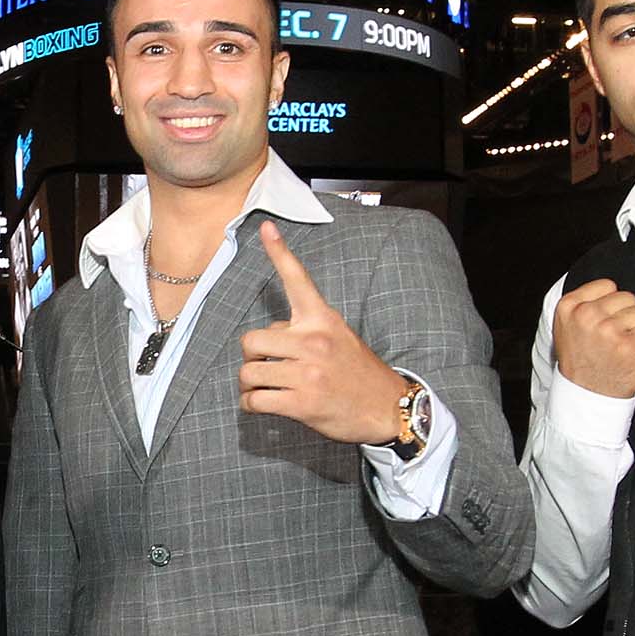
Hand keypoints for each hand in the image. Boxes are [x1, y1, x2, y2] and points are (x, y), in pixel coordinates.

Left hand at [238, 222, 406, 444]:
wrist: (385, 408)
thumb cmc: (357, 371)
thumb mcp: (338, 337)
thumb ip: (303, 330)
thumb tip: (269, 337)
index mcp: (323, 319)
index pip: (298, 280)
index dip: (279, 252)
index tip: (265, 227)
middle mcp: (313, 341)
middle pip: (251, 340)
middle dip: (250, 357)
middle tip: (263, 365)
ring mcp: (307, 373)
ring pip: (249, 373)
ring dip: (249, 384)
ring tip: (263, 387)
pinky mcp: (301, 403)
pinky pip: (255, 400)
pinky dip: (250, 404)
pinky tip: (259, 403)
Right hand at [552, 278, 634, 398]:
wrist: (585, 395)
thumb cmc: (580, 361)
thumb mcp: (566, 327)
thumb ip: (584, 303)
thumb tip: (611, 287)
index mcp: (569, 307)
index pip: (608, 285)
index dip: (610, 303)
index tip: (603, 319)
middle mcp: (587, 316)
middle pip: (627, 297)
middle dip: (625, 315)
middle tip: (612, 337)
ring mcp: (609, 331)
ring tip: (621, 346)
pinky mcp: (630, 346)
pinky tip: (631, 353)